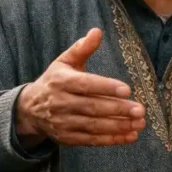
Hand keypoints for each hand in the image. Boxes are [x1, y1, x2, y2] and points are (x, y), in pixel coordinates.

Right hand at [16, 28, 145, 149]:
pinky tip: (131, 135)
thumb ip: (82, 48)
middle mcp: (61, 103)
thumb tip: (97, 31)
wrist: (30, 109)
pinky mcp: (68, 138)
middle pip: (93, 107)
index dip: (106, 88)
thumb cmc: (54, 81)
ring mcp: (64, 123)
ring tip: (140, 123)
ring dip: (119, 126)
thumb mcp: (64, 62)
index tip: (127, 90)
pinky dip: (112, 140)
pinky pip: (92, 140)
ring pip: (94, 126)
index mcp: (61, 81)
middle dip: (118, 110)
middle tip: (140, 110)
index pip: (86, 85)